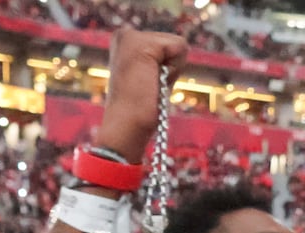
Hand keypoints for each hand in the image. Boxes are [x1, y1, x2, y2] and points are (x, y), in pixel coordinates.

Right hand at [97, 28, 190, 161]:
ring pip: (179, 45)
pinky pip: (180, 48)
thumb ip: (162, 63)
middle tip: (149, 86)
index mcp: (126, 42)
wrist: (125, 127)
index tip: (148, 85)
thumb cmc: (140, 111)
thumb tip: (181, 50)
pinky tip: (152, 80)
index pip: (169, 46)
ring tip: (150, 84)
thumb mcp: (153, 79)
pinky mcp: (139, 43)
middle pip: (175, 44)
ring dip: (171, 71)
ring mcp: (129, 36)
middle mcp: (124, 34)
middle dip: (170, 69)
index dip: (167, 70)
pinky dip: (173, 70)